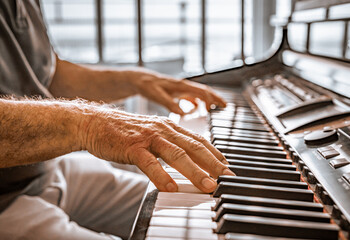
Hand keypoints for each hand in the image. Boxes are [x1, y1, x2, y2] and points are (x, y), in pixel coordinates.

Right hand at [81, 109, 234, 192]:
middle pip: (194, 147)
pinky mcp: (132, 147)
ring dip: (194, 171)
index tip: (227, 167)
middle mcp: (163, 130)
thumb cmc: (126, 131)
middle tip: (227, 178)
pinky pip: (149, 163)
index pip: (198, 140)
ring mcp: (148, 138)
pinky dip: (161, 176)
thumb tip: (188, 161)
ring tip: (208, 186)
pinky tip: (170, 187)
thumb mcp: (154, 134)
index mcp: (170, 127)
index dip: (215, 154)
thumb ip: (171, 144)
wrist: (96, 122)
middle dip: (213, 164)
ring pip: (176, 154)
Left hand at [129, 70, 226, 114]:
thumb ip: (170, 104)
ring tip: (215, 107)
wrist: (139, 79)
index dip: (212, 99)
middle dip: (215, 98)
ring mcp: (180, 88)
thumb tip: (183, 114)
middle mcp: (183, 85)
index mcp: (181, 86)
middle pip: (204, 91)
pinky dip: (196, 101)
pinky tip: (196, 108)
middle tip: (225, 106)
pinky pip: (190, 95)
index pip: (201, 92)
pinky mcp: (176, 91)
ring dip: (208, 99)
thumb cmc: (147, 86)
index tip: (219, 107)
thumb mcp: (157, 96)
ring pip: (198, 93)